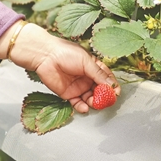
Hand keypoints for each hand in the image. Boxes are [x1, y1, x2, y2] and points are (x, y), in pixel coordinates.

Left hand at [0, 22, 119, 112]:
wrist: (45, 56)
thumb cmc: (65, 52)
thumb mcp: (86, 61)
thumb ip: (99, 74)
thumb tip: (112, 85)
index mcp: (93, 67)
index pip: (106, 79)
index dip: (112, 86)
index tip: (115, 93)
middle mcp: (87, 78)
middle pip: (100, 91)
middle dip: (104, 97)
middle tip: (106, 101)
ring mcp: (78, 86)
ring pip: (90, 98)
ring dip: (94, 103)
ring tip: (94, 103)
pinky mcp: (68, 94)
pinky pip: (78, 103)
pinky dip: (82, 107)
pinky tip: (84, 107)